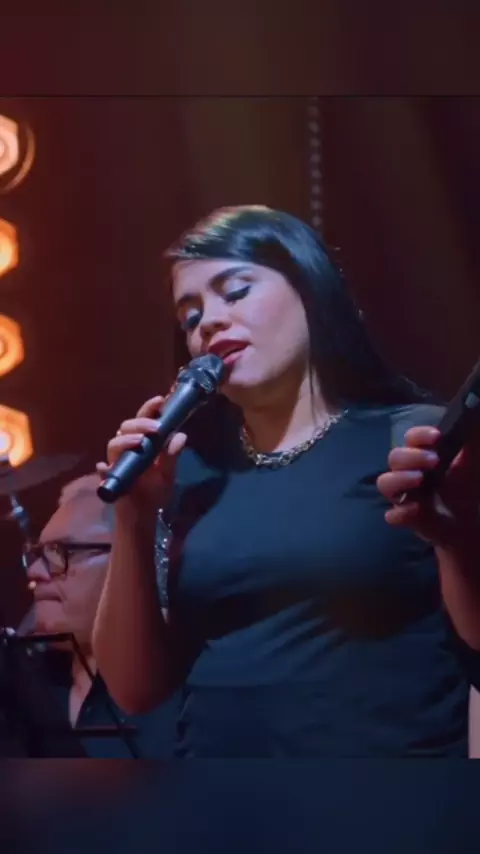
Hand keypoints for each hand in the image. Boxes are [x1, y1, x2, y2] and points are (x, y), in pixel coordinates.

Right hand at [96, 395, 186, 512]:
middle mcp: (127, 447)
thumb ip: (172, 456)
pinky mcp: (109, 477)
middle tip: (155, 428)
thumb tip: (181, 436)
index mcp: (142, 442)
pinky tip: (106, 467)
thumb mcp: (168, 474)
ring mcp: (116, 461)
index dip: (149, 408)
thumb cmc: (154, 491)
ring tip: (140, 442)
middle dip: (140, 424)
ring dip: (126, 440)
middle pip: (126, 427)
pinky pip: (103, 470)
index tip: (160, 400)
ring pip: (114, 443)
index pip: (143, 419)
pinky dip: (105, 467)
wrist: (143, 515)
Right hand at [376, 425, 479, 547]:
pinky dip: (401, 512)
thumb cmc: (466, 486)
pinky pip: (393, 515)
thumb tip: (473, 413)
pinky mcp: (404, 518)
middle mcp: (407, 472)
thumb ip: (472, 440)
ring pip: (385, 483)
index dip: (420, 435)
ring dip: (399, 479)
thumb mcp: (473, 461)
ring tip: (419, 479)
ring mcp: (403, 495)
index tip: (437, 437)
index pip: (411, 438)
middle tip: (435, 461)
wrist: (469, 519)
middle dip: (412, 456)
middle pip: (395, 457)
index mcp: (421, 455)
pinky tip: (417, 508)